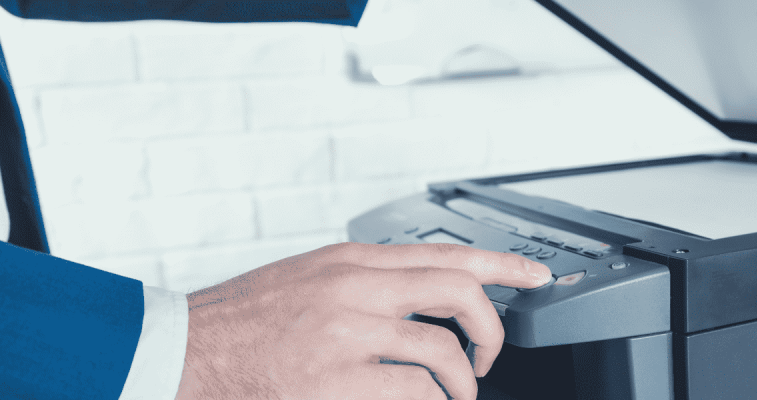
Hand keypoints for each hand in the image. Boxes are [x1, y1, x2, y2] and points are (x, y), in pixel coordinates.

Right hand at [175, 242, 551, 399]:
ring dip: (463, 382)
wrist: (182, 352)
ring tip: (455, 395)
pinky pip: (414, 392)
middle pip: (460, 292)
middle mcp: (355, 288)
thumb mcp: (309, 278)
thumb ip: (366, 281)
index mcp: (351, 261)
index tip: (538, 277)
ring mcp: (346, 334)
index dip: (502, 264)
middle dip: (491, 328)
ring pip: (443, 351)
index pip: (446, 253)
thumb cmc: (244, 321)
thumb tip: (425, 296)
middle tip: (489, 355)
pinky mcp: (334, 380)